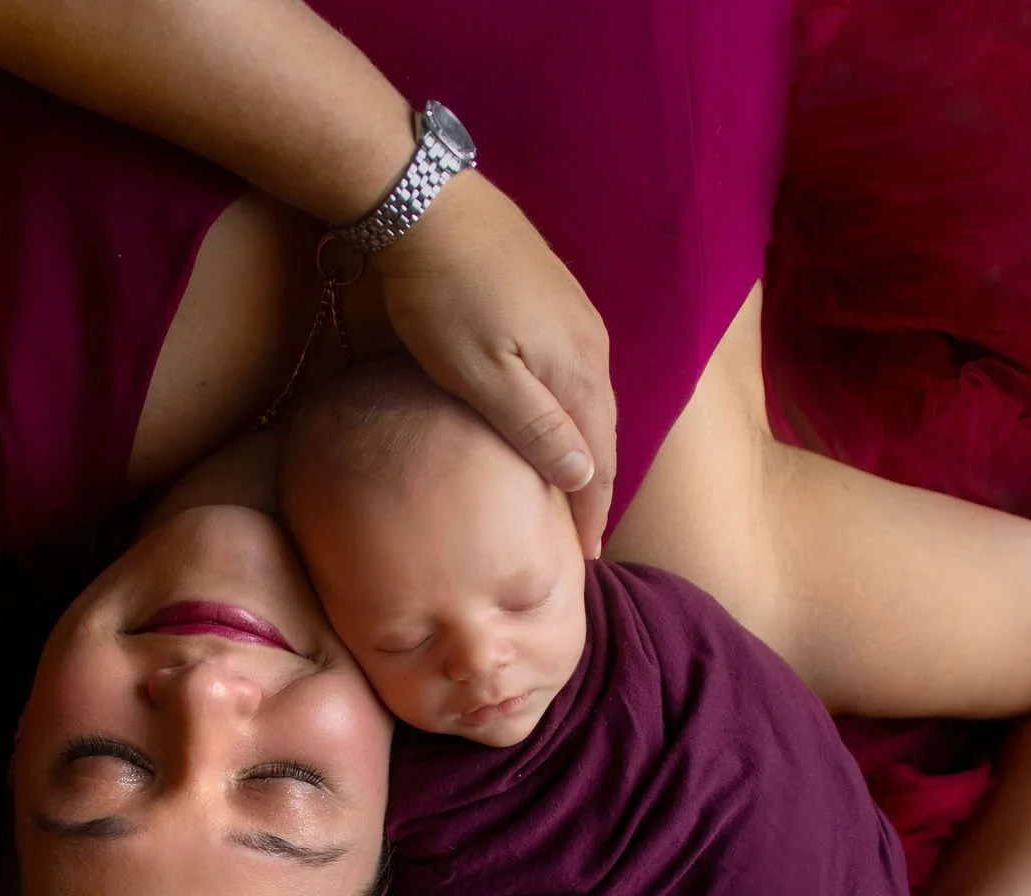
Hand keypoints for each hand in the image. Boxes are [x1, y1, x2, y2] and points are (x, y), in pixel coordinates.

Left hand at [373, 173, 617, 555]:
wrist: (427, 203)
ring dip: (585, 445)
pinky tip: (553, 418)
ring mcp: (575, 314)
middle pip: (603, 430)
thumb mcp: (481, 374)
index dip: (593, 510)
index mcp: (577, 370)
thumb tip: (586, 477)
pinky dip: (572, 407)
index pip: (598, 459)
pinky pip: (576, 368)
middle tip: (582, 534)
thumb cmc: (443, 296)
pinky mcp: (554, 293)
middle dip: (594, 485)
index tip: (586, 557)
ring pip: (591, 398)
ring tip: (571, 486)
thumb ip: (535, 427)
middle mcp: (590, 344)